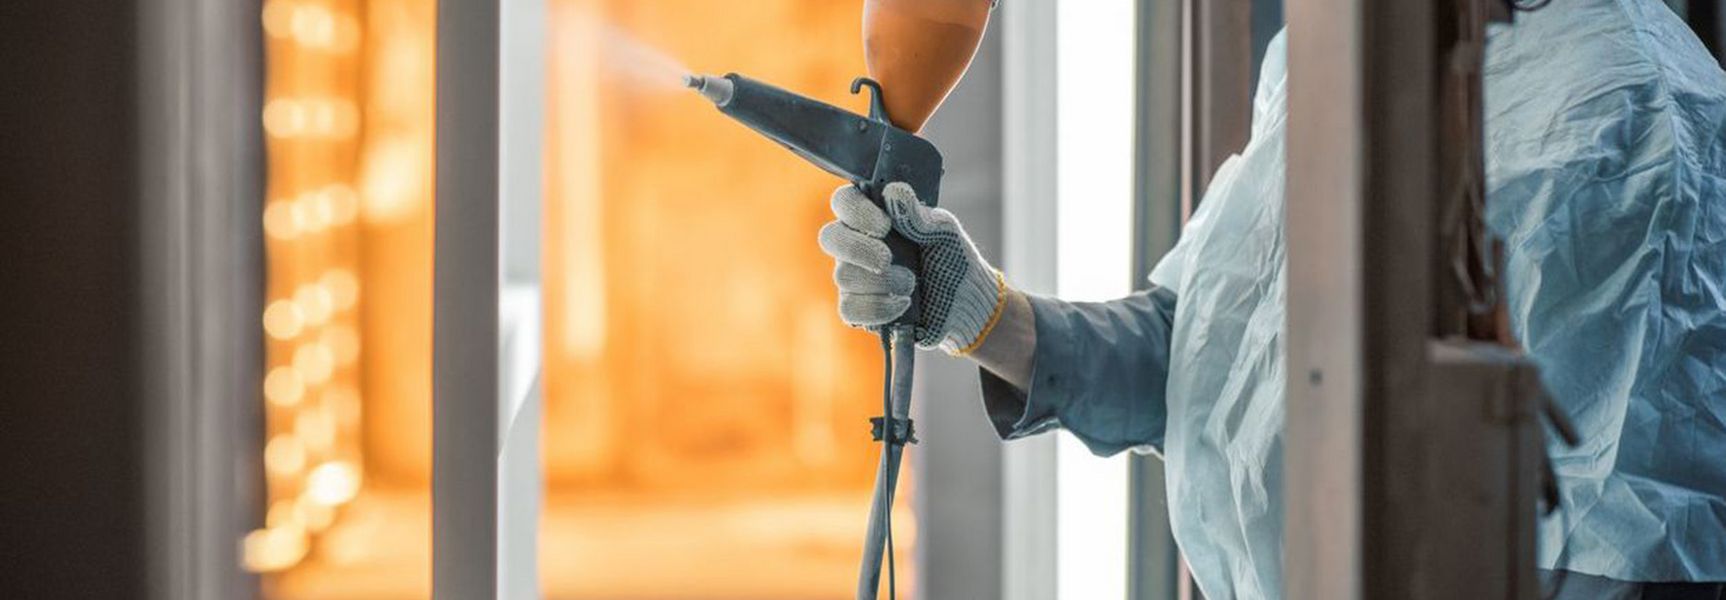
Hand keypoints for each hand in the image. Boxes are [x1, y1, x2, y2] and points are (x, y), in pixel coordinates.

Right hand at [818, 182, 1005, 352]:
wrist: (966, 303)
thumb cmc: (953, 259)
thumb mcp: (945, 232)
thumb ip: (919, 214)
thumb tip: (894, 192)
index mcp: (876, 216)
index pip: (844, 202)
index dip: (856, 211)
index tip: (884, 225)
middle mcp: (859, 244)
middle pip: (830, 237)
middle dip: (859, 249)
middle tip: (887, 259)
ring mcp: (856, 277)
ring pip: (843, 276)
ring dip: (883, 282)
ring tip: (911, 283)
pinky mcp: (860, 309)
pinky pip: (849, 309)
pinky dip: (879, 307)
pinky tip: (903, 303)